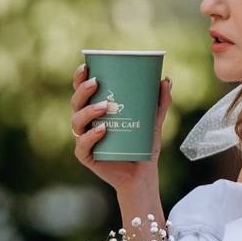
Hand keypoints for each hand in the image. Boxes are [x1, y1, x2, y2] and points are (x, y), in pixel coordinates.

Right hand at [72, 63, 170, 187]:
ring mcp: (84, 139)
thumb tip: (166, 79)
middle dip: (82, 90)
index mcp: (96, 110)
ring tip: (104, 107)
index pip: (83, 91)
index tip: (86, 66)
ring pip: (76, 121)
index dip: (79, 77)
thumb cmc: (143, 145)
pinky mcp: (86, 156)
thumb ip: (160, 101)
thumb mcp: (154, 120)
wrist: (143, 174)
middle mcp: (86, 123)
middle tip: (96, 83)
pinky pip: (82, 144)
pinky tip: (102, 130)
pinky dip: (90, 136)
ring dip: (88, 111)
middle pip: (76, 102)